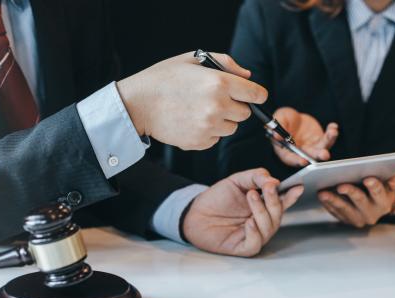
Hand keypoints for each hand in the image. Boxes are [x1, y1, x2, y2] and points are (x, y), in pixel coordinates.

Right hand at [117, 52, 267, 149]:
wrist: (138, 103)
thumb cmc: (164, 78)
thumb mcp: (194, 59)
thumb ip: (226, 64)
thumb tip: (247, 77)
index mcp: (220, 83)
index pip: (257, 94)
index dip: (256, 94)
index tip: (252, 95)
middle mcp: (218, 106)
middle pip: (246, 113)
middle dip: (236, 106)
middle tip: (216, 100)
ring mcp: (209, 127)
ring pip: (231, 128)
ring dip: (223, 121)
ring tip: (201, 110)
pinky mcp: (200, 142)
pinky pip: (216, 139)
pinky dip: (209, 132)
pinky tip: (192, 121)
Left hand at [182, 169, 303, 256]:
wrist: (195, 212)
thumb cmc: (217, 199)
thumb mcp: (237, 181)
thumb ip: (256, 177)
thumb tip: (274, 181)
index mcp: (263, 205)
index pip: (282, 201)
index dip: (291, 195)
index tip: (298, 186)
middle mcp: (262, 221)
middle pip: (278, 214)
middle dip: (275, 200)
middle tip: (267, 188)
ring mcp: (254, 235)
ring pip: (269, 227)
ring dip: (262, 211)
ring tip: (251, 196)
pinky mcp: (243, 247)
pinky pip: (256, 243)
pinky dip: (254, 232)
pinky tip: (249, 222)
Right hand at [272, 107, 338, 166]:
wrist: (295, 117)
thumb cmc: (284, 120)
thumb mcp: (279, 119)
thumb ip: (278, 128)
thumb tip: (276, 136)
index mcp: (287, 151)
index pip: (291, 159)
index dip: (297, 161)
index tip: (303, 161)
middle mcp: (301, 152)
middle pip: (309, 156)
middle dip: (317, 155)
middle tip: (324, 154)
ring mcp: (312, 148)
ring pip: (322, 148)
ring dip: (328, 141)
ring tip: (332, 133)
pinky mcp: (320, 141)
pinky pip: (328, 138)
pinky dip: (331, 133)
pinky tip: (333, 127)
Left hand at [318, 169, 394, 227]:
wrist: (373, 209)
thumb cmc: (380, 193)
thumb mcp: (388, 186)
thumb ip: (393, 178)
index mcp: (383, 203)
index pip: (379, 193)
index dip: (374, 186)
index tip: (368, 178)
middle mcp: (371, 214)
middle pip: (360, 201)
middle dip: (351, 193)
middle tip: (340, 185)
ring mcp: (357, 219)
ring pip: (344, 209)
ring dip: (333, 200)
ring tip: (323, 192)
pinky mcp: (345, 221)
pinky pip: (334, 212)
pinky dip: (327, 204)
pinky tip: (321, 196)